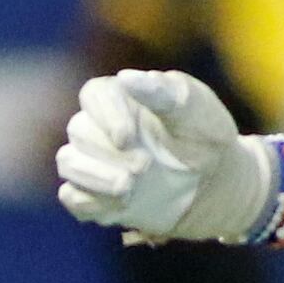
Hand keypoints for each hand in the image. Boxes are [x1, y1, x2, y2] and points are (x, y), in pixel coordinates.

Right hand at [56, 70, 268, 242]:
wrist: (215, 183)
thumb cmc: (205, 137)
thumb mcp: (196, 111)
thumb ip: (163, 93)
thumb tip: (126, 77)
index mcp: (122, 97)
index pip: (93, 95)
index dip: (104, 116)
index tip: (126, 137)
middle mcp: (101, 127)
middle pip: (78, 130)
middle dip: (106, 151)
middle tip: (144, 166)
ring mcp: (96, 162)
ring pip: (68, 163)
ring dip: (93, 177)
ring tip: (128, 187)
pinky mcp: (96, 195)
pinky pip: (72, 198)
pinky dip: (89, 203)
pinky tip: (121, 205)